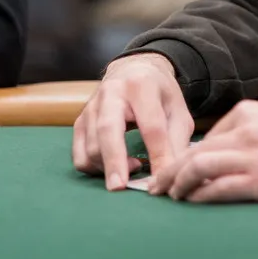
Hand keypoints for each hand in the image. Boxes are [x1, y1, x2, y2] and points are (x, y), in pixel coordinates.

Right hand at [71, 53, 193, 190]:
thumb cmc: (159, 94)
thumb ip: (177, 141)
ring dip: (111, 166)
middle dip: (114, 161)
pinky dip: (95, 168)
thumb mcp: (178, 110)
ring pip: (92, 146)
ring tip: (136, 166)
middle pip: (108, 131)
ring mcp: (91, 107)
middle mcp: (111, 93)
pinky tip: (117, 164)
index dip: (158, 155)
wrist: (134, 70)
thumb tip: (170, 175)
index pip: (151, 126)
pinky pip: (79, 154)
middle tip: (120, 187)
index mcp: (142, 86)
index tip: (162, 180)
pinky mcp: (79, 121)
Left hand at [150, 101, 257, 201]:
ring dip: (177, 185)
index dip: (184, 157)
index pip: (205, 138)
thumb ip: (251, 131)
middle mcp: (245, 130)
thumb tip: (224, 153)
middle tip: (157, 187)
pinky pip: (217, 189)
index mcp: (248, 112)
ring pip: (196, 168)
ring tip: (171, 197)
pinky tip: (193, 203)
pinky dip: (199, 197)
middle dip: (170, 171)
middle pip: (193, 152)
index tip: (173, 171)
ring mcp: (252, 155)